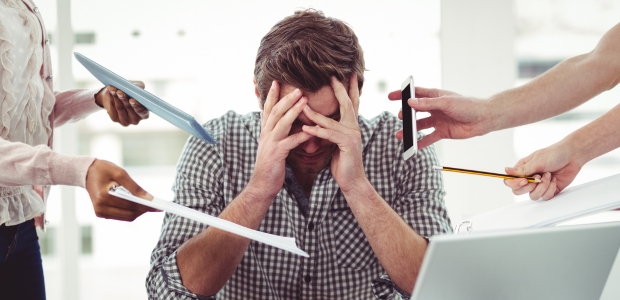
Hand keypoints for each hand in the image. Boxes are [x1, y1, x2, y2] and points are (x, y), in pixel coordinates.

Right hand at [85, 159, 159, 220]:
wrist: (86, 173)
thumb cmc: (104, 169)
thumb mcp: (120, 173)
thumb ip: (135, 187)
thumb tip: (149, 199)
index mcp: (104, 197)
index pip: (130, 205)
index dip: (146, 206)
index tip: (159, 206)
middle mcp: (101, 208)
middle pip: (130, 214)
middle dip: (144, 210)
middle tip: (157, 206)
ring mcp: (100, 213)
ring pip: (127, 217)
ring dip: (139, 212)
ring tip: (149, 205)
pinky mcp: (101, 214)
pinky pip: (121, 216)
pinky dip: (131, 212)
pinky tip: (138, 205)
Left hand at [95, 81, 149, 126]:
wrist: (116, 96)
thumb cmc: (129, 92)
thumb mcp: (135, 87)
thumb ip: (140, 86)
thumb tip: (139, 86)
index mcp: (144, 113)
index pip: (142, 112)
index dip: (137, 106)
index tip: (132, 99)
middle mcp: (136, 119)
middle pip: (129, 108)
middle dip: (124, 99)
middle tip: (119, 92)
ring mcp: (125, 120)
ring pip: (120, 107)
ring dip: (116, 97)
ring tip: (113, 88)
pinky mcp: (115, 119)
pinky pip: (112, 107)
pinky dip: (111, 98)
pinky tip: (110, 91)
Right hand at [251, 81, 312, 196]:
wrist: (262, 185)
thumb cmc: (270, 165)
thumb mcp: (271, 145)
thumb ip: (276, 133)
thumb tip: (281, 122)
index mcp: (265, 131)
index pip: (268, 109)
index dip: (272, 95)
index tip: (277, 81)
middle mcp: (266, 134)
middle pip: (276, 111)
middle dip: (286, 98)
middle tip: (298, 87)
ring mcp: (270, 143)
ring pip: (282, 123)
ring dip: (294, 110)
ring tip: (305, 100)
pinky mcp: (276, 154)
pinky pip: (290, 142)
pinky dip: (301, 135)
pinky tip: (311, 130)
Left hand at [302, 75, 365, 192]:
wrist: (351, 180)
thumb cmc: (342, 162)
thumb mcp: (335, 142)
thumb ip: (330, 130)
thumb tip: (319, 121)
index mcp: (351, 125)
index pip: (351, 103)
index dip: (349, 88)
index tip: (346, 74)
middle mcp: (354, 127)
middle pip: (347, 104)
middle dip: (340, 89)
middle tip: (332, 76)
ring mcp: (352, 135)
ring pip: (331, 120)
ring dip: (315, 114)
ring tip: (302, 105)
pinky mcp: (347, 144)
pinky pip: (329, 135)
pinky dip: (316, 131)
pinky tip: (305, 129)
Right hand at [388, 87, 490, 149]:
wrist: (483, 119)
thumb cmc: (468, 106)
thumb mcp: (446, 102)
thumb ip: (427, 103)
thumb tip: (410, 103)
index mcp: (435, 96)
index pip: (415, 94)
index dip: (402, 95)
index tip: (390, 97)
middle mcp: (434, 108)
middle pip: (415, 111)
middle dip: (405, 115)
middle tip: (400, 117)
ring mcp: (438, 120)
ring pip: (419, 126)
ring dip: (410, 130)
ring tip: (400, 135)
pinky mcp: (442, 132)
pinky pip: (428, 138)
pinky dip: (420, 143)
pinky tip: (413, 147)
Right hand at [503, 141, 581, 199]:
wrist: (573, 156)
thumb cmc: (554, 154)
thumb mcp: (537, 161)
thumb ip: (522, 169)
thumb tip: (506, 171)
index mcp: (522, 169)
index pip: (510, 181)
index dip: (514, 183)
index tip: (524, 180)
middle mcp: (529, 178)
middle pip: (518, 191)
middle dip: (529, 187)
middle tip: (537, 179)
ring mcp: (538, 185)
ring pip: (533, 196)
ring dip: (542, 187)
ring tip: (549, 176)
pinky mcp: (549, 190)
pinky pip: (545, 197)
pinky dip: (550, 189)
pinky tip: (554, 180)